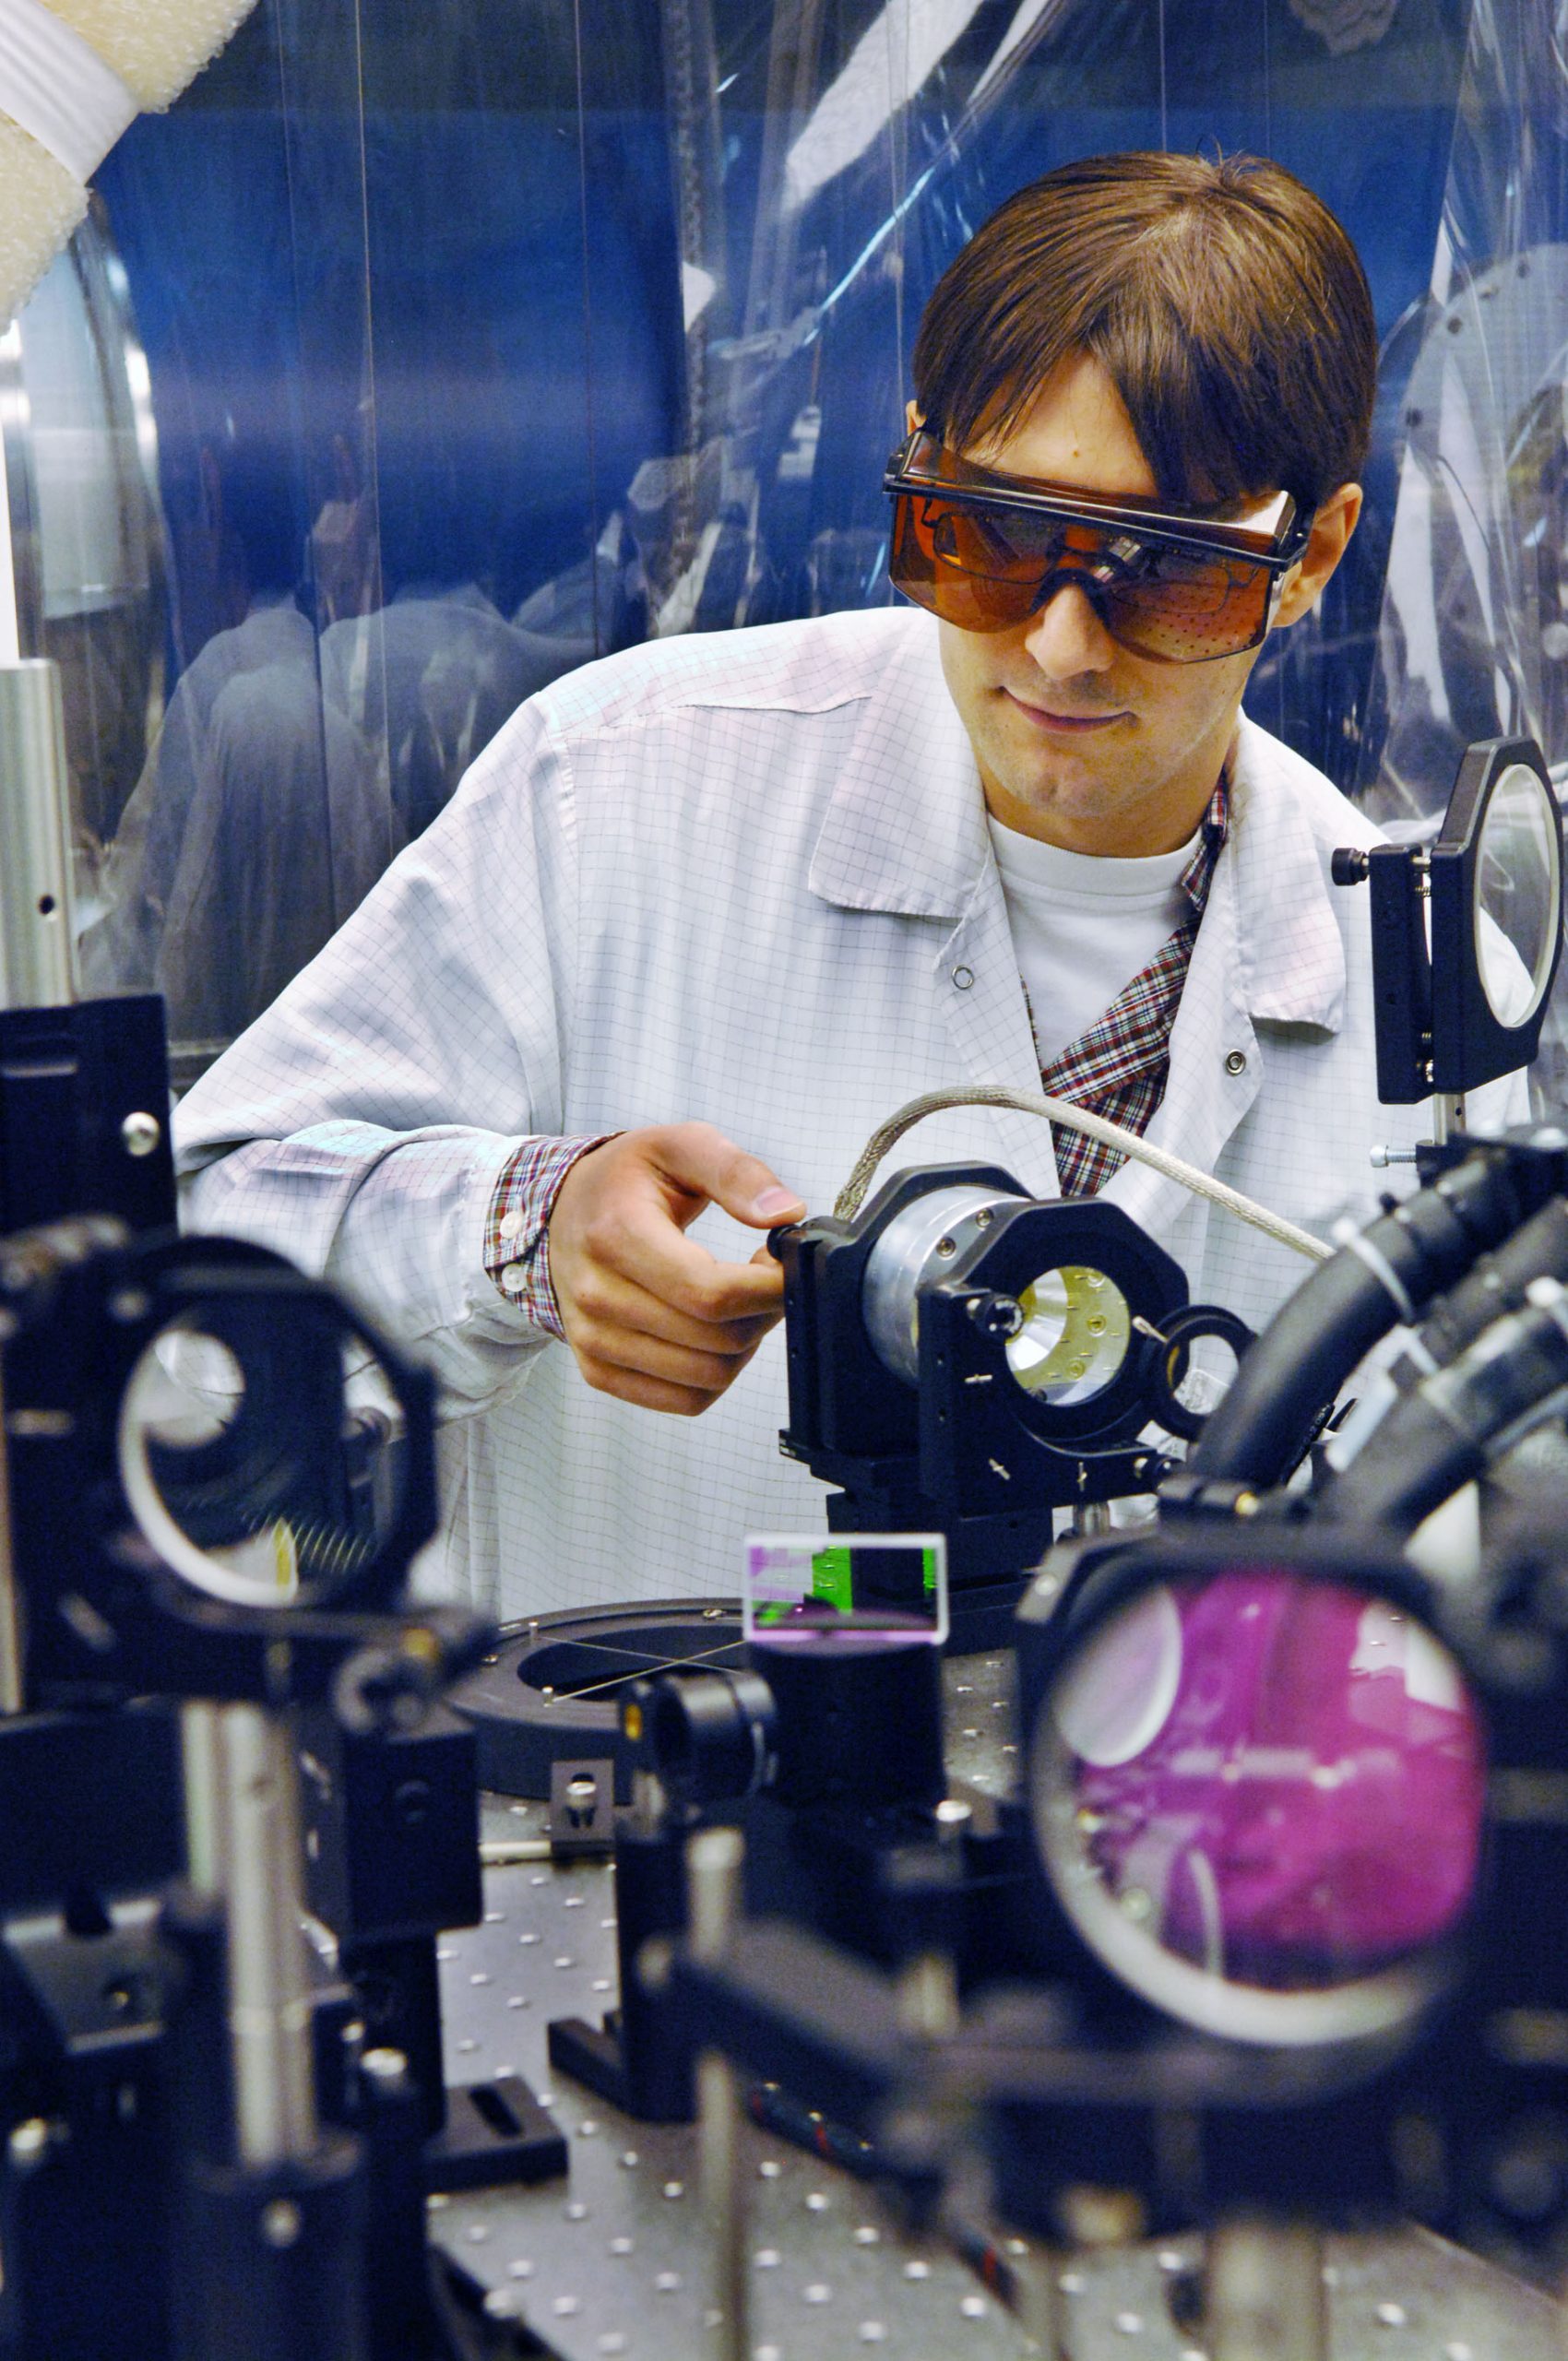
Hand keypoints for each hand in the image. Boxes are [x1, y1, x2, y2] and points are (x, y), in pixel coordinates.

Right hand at [547, 1123, 806, 1414]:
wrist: (561, 1212)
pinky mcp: (599, 1370)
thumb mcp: (680, 1145)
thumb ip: (737, 1173)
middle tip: (765, 1277)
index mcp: (616, 1235)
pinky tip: (714, 1331)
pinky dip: (717, 1375)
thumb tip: (786, 1214)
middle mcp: (596, 1295)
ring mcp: (593, 1340)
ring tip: (739, 1301)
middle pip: (717, 1339)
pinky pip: (685, 1401)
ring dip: (745, 1344)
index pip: (711, 1292)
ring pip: (708, 1378)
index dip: (770, 1287)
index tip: (785, 1263)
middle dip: (764, 1311)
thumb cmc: (626, 1179)